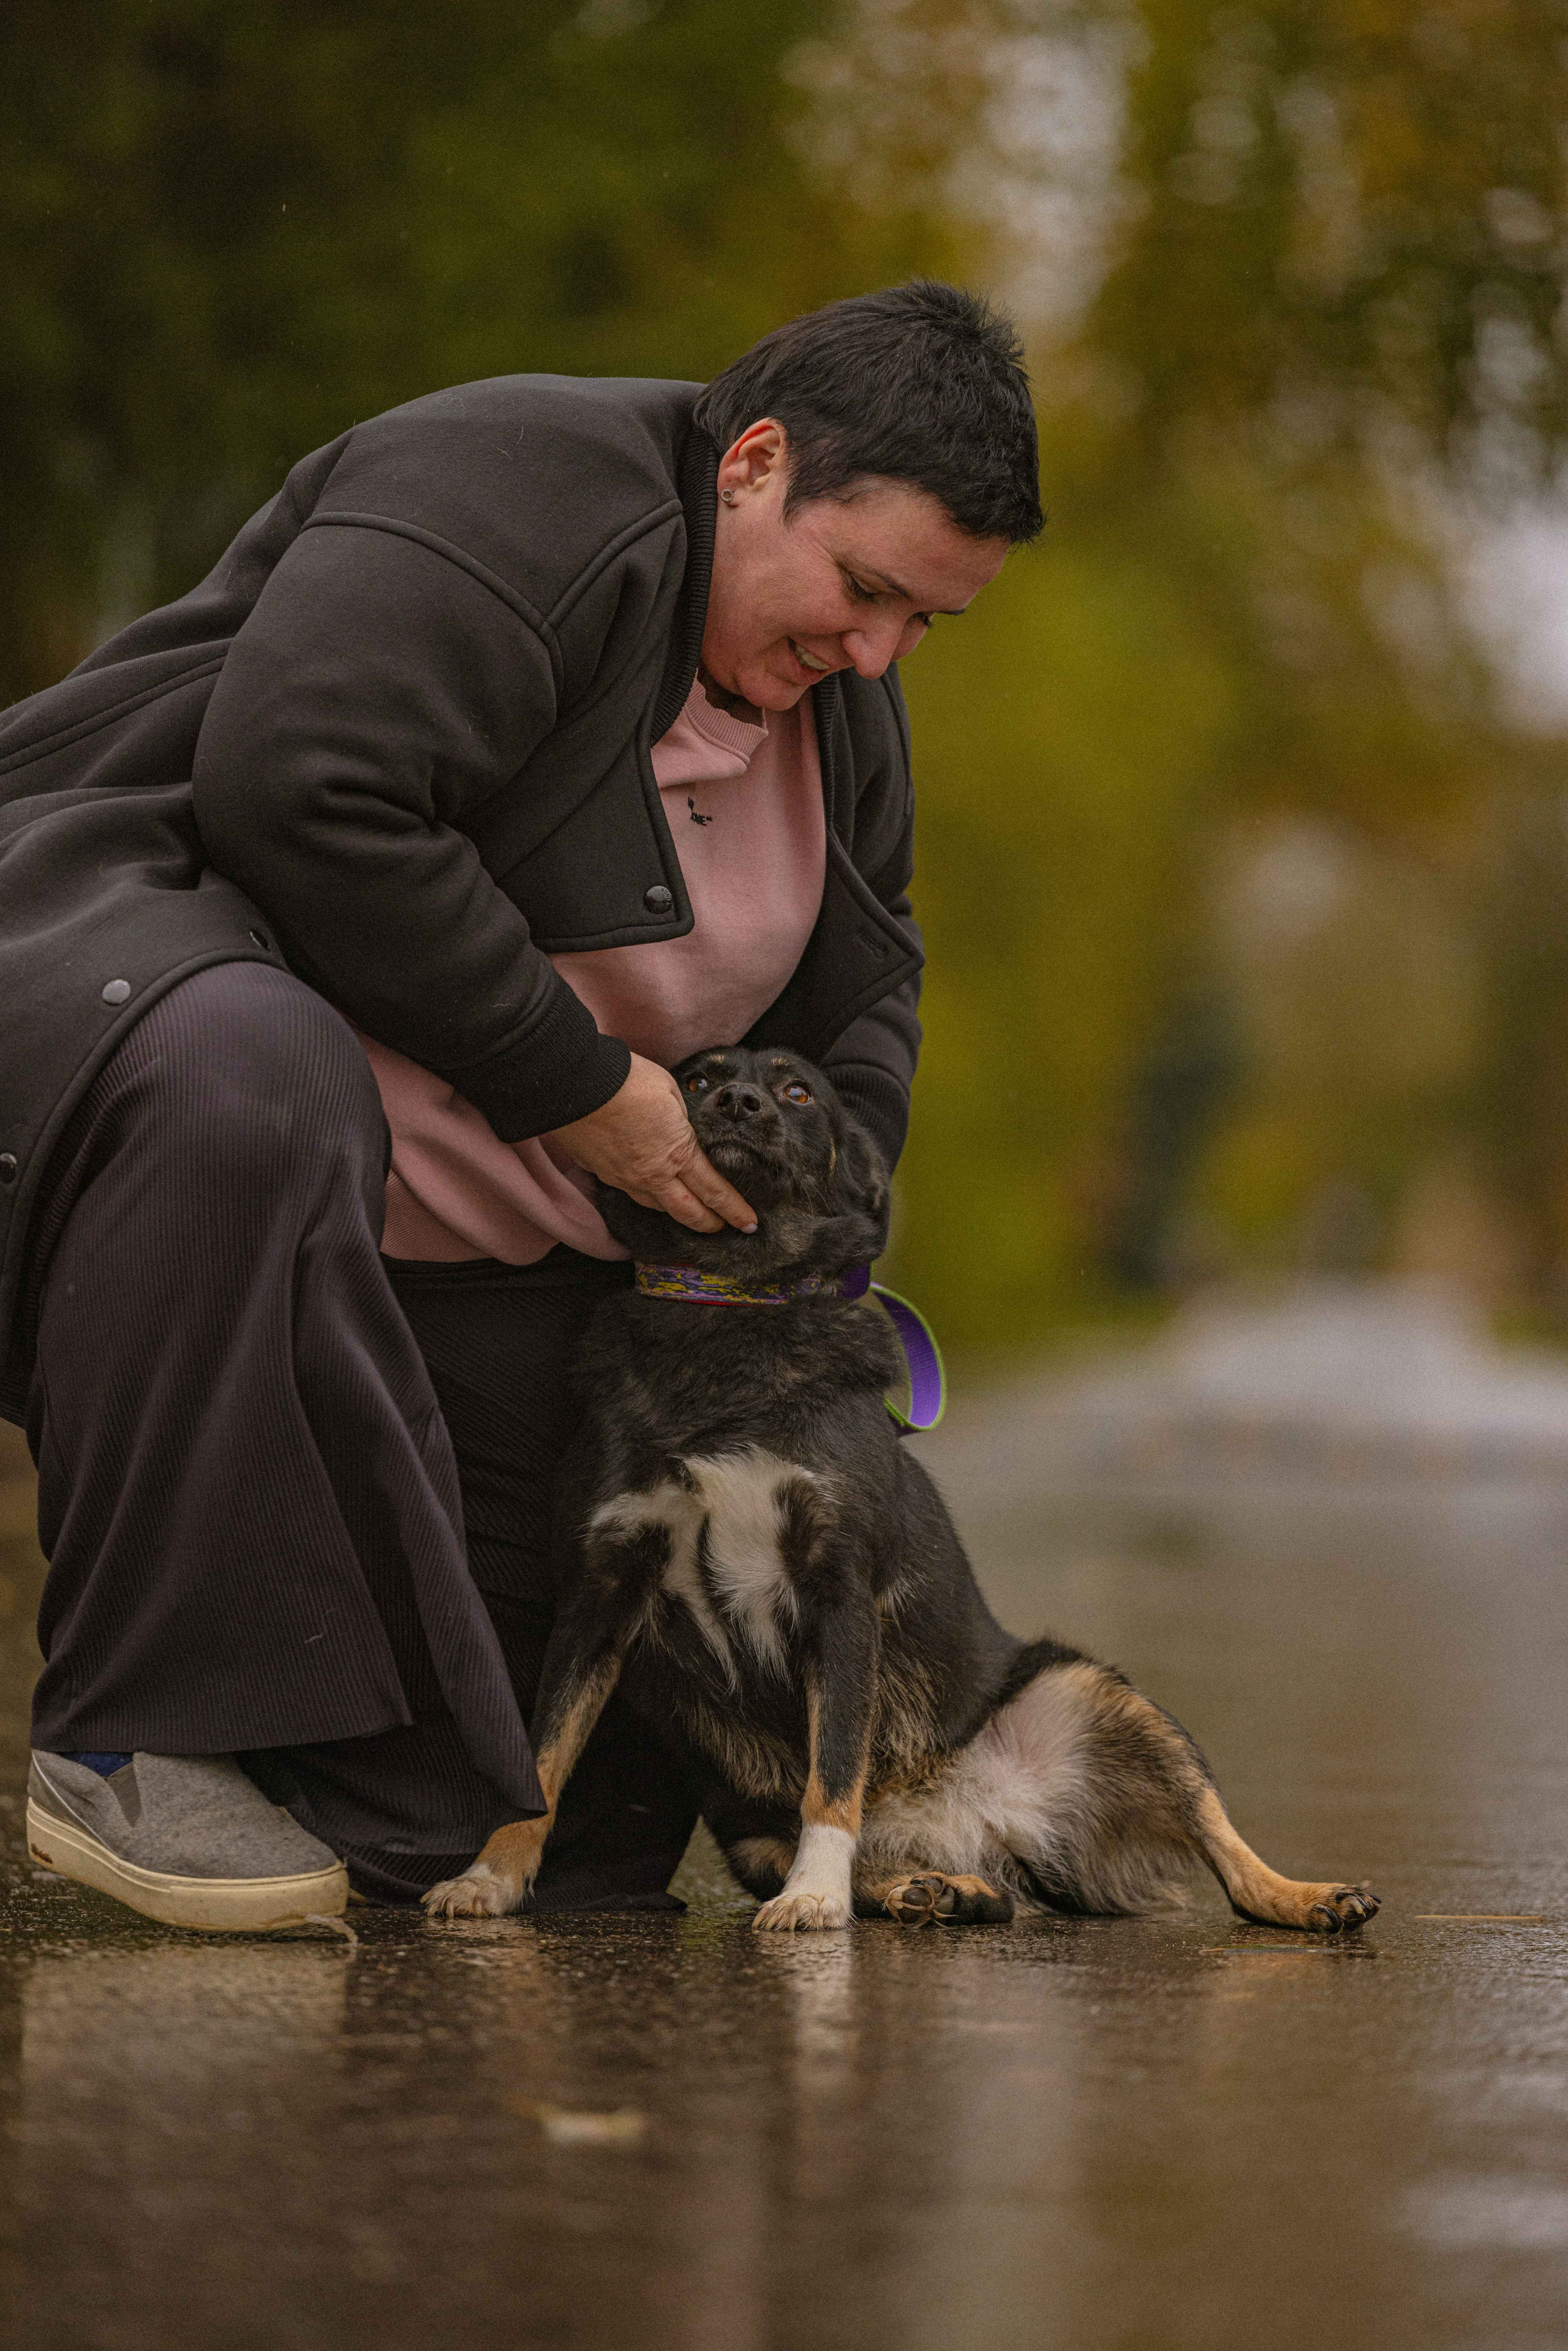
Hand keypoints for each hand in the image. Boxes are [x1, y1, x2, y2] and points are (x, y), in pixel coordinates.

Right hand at [548, 1052, 756, 1234]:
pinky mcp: (602, 1174)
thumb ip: (682, 1120)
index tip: (750, 1224)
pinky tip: (649, 1190)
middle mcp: (652, 1176)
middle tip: (724, 1228)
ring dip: (677, 1212)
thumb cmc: (628, 1081)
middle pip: (688, 1212)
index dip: (735, 1211)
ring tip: (689, 1211)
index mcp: (678, 1154)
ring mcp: (624, 1179)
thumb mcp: (671, 1093)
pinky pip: (630, 1192)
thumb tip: (681, 1131)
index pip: (715, 1191)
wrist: (576, 1083)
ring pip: (657, 1206)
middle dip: (710, 1223)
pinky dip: (645, 1196)